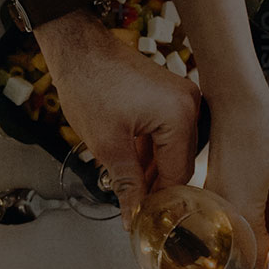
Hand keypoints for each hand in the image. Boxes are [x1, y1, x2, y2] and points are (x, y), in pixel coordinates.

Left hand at [36, 9, 199, 217]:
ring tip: (131, 191)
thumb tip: (133, 216)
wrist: (78, 48)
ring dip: (153, 170)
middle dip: (157, 186)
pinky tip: (132, 167)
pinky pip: (167, 133)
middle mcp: (189, 104)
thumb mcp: (107, 144)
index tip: (147, 220)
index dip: (161, 201)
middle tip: (137, 210)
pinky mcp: (169, 94)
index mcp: (180, 115)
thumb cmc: (90, 84)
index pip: (178, 174)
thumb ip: (126, 184)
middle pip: (180, 162)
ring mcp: (181, 97)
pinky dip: (151, 151)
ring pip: (173, 149)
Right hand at [204, 88, 268, 241]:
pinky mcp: (211, 189)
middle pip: (244, 253)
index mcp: (238, 218)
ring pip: (237, 235)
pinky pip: (230, 216)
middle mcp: (218, 215)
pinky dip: (249, 221)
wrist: (235, 100)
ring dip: (260, 238)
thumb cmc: (261, 133)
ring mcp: (212, 202)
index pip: (258, 262)